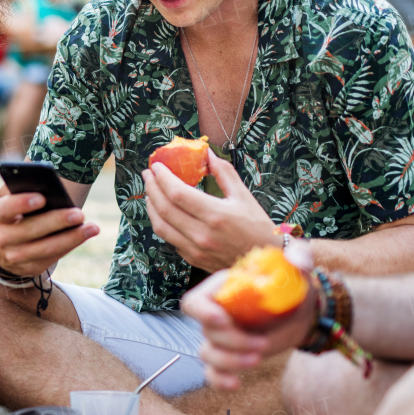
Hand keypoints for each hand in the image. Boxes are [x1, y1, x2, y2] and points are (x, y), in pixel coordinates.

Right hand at [0, 185, 98, 276]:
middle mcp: (3, 237)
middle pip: (30, 230)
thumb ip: (24, 190)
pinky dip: (70, 245)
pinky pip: (53, 257)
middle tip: (79, 214)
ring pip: (46, 248)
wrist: (4, 246)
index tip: (42, 198)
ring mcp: (15, 256)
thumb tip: (48, 184)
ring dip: (71, 238)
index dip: (22, 203)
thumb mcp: (13, 200)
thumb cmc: (15, 213)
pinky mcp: (30, 268)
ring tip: (92, 228)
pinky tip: (85, 235)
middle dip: (56, 221)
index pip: (6, 208)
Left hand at [144, 149, 274, 271]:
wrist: (266, 261)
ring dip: (151, 207)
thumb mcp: (244, 196)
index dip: (162, 178)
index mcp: (215, 215)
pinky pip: (170, 239)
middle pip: (164, 208)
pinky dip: (163, 223)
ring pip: (161, 227)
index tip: (156, 166)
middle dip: (151, 188)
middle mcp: (202, 234)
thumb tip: (208, 153)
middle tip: (147, 174)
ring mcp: (196, 249)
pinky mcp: (193, 259)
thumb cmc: (257, 227)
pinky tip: (164, 212)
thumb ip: (224, 173)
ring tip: (150, 192)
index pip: (177, 193)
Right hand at [180, 240, 316, 389]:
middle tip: (262, 343)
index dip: (202, 312)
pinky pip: (213, 373)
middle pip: (206, 332)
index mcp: (222, 289)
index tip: (223, 320)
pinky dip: (220, 381)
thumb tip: (299, 263)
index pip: (194, 301)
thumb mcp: (296, 265)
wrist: (300, 310)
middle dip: (232, 341)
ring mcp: (222, 337)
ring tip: (258, 358)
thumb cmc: (292, 283)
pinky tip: (236, 384)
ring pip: (207, 354)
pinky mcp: (232, 356)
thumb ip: (298, 256)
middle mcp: (217, 313)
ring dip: (230, 360)